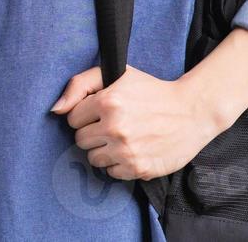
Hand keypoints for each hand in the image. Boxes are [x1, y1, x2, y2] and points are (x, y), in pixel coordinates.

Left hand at [50, 65, 227, 181]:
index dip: (86, 114)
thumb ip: (80, 84)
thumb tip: (55, 110)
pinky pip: (111, 173)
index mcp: (107, 101)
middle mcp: (115, 127)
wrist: (191, 112)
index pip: (72, 118)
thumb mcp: (117, 74)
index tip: (101, 111)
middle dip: (93, 132)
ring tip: (122, 137)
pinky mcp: (138, 168)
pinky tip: (133, 149)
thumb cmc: (151, 91)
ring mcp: (126, 150)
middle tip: (113, 125)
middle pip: (80, 140)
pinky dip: (119, 164)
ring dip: (103, 150)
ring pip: (92, 159)